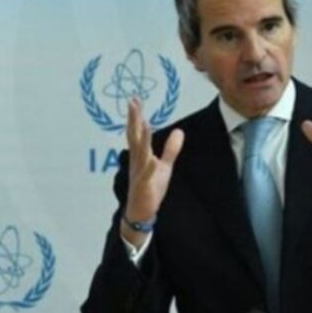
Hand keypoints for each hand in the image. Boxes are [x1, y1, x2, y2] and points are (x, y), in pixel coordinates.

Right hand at [121, 98, 183, 244]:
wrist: (141, 212)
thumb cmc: (150, 189)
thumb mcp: (164, 166)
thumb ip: (171, 149)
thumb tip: (179, 131)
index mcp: (140, 155)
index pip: (138, 132)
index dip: (137, 116)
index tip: (135, 100)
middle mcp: (137, 161)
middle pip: (135, 137)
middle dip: (134, 120)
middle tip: (132, 102)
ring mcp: (139, 173)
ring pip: (139, 153)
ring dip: (142, 139)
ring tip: (145, 123)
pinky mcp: (143, 186)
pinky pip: (146, 175)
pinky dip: (149, 167)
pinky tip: (153, 160)